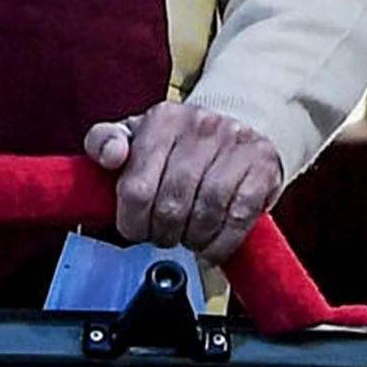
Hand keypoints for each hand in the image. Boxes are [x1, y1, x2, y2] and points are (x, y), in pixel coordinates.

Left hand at [85, 102, 283, 261]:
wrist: (241, 120)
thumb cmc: (180, 140)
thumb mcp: (136, 133)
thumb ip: (105, 141)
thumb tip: (109, 156)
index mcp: (161, 120)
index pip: (137, 188)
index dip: (132, 221)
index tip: (134, 228)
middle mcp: (199, 127)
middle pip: (171, 206)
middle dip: (161, 233)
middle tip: (161, 235)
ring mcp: (234, 146)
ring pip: (205, 214)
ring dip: (192, 240)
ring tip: (187, 238)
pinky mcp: (262, 168)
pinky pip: (238, 219)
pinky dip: (221, 243)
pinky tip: (211, 246)